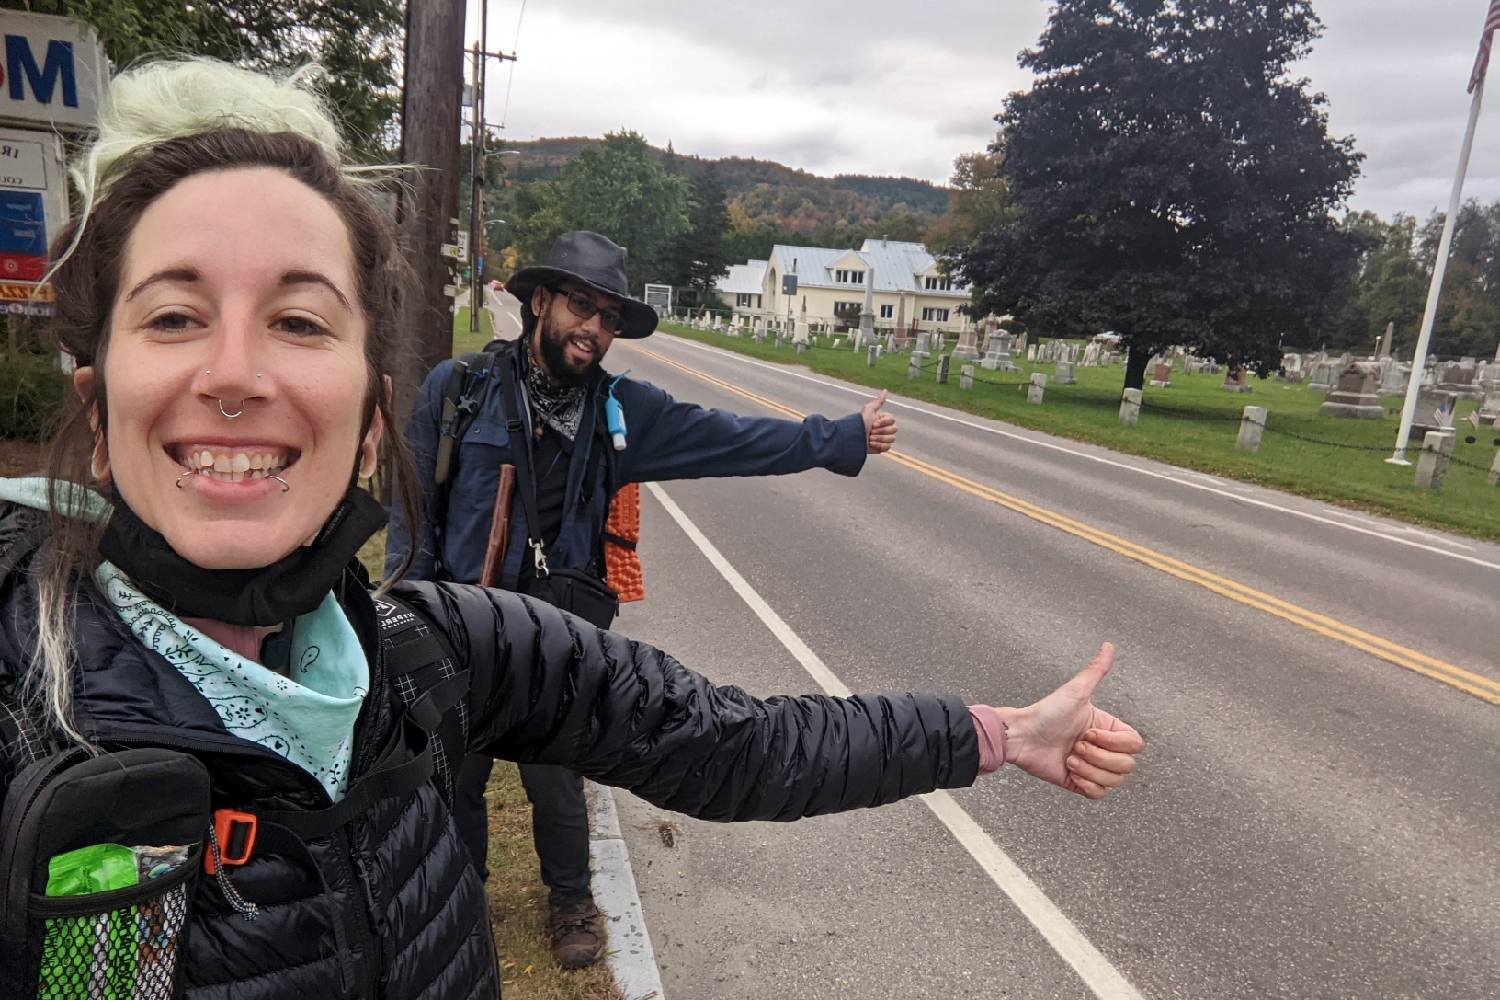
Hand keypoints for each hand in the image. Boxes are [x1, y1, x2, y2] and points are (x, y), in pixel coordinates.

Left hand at [862, 390, 896, 453]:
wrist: (852, 438)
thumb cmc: (859, 423)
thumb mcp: (869, 410)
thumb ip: (878, 402)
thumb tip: (885, 390)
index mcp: (882, 419)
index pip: (892, 420)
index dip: (883, 423)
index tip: (873, 423)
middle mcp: (883, 428)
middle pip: (894, 430)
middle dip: (881, 431)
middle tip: (870, 431)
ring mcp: (883, 439)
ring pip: (891, 439)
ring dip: (879, 439)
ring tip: (869, 438)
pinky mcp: (881, 448)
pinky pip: (887, 447)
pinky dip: (879, 446)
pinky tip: (870, 444)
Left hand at [996, 643, 1141, 799]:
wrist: (1022, 737)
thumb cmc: (1046, 712)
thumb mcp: (1075, 691)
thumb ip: (1095, 670)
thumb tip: (1109, 645)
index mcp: (1108, 729)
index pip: (1134, 745)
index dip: (1114, 743)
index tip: (1088, 733)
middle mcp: (1104, 749)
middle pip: (1127, 766)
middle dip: (1099, 758)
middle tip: (1075, 746)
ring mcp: (1093, 767)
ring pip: (1114, 782)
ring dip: (1089, 770)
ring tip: (1069, 758)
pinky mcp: (1081, 784)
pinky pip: (1100, 795)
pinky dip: (1086, 785)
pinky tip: (1070, 771)